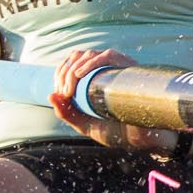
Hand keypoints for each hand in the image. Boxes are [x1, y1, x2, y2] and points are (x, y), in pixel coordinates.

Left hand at [51, 48, 172, 151]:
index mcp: (94, 78)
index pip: (71, 63)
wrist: (142, 139)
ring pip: (89, 54)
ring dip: (74, 69)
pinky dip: (91, 62)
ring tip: (70, 89)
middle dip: (64, 73)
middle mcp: (105, 69)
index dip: (60, 73)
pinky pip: (108, 55)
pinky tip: (80, 74)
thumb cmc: (115, 131)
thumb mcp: (84, 124)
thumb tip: (50, 95)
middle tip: (64, 93)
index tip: (59, 92)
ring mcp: (118, 66)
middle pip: (77, 56)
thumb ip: (67, 112)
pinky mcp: (129, 67)